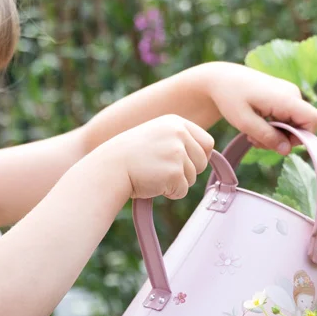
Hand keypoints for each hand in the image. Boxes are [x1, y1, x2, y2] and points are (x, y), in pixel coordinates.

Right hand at [100, 114, 215, 199]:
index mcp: (175, 122)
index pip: (207, 142)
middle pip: (203, 161)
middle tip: (163, 171)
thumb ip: (178, 140)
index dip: (198, 156)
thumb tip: (207, 154)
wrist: (109, 168)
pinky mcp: (174, 172)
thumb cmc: (129, 156)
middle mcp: (179, 134)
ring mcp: (177, 152)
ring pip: (192, 178)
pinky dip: (169, 192)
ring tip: (153, 175)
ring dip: (176, 183)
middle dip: (188, 171)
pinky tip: (152, 183)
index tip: (184, 163)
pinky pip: (182, 190)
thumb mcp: (155, 136)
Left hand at [203, 63, 316, 154]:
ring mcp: (289, 94)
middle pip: (302, 125)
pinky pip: (287, 118)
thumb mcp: (244, 122)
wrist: (221, 78)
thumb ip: (267, 136)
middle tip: (257, 142)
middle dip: (283, 139)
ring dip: (275, 135)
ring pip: (293, 124)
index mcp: (286, 97)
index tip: (280, 143)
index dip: (303, 136)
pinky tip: (256, 127)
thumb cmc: (230, 98)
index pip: (313, 119)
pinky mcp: (283, 97)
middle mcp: (292, 94)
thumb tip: (286, 150)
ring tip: (252, 135)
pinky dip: (273, 127)